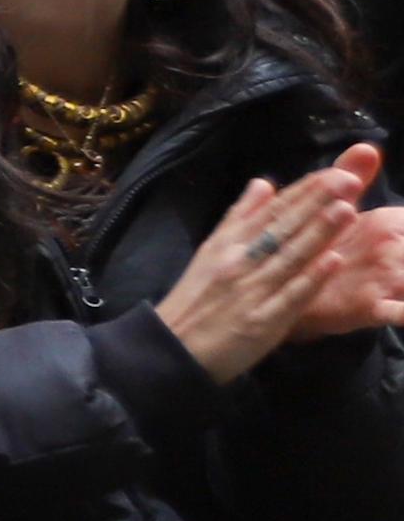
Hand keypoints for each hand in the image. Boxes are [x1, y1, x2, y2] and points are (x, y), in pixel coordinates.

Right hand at [156, 147, 385, 377]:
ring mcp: (252, 292)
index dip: (303, 192)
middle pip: (282, 229)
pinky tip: (332, 261)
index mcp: (227, 244)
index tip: (333, 173)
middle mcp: (239, 263)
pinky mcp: (262, 323)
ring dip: (318, 234)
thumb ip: (240, 218)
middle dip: (316, 204)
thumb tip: (264, 183)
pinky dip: (311, 279)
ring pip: (290, 258)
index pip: (270, 212)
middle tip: (347, 180)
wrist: (173, 348)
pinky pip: (290, 297)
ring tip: (346, 210)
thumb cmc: (196, 300)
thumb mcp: (211, 251)